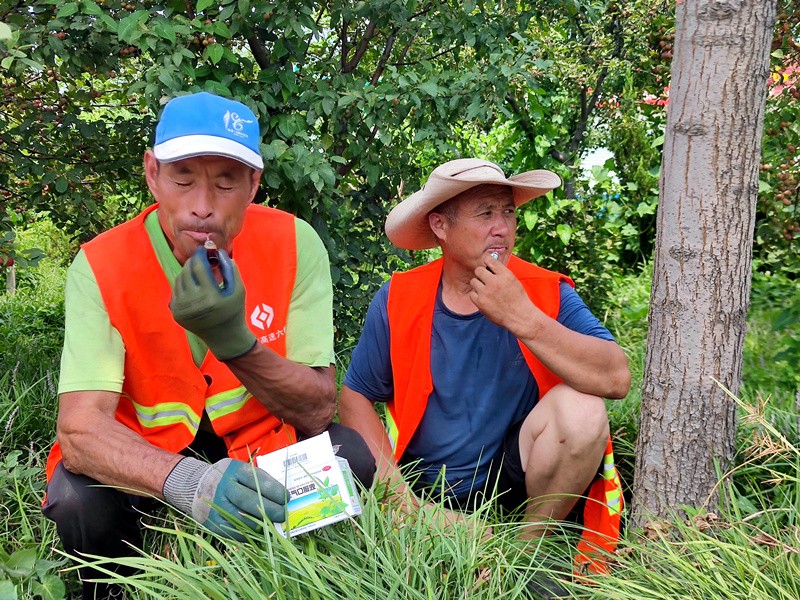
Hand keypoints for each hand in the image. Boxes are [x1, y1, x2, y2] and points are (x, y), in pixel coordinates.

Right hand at [164, 457, 286, 540]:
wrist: (196, 485)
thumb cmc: (228, 478)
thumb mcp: (241, 471)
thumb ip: (260, 481)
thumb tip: (282, 498)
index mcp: (234, 470)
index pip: (257, 480)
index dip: (274, 490)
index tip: (287, 497)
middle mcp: (223, 486)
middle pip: (250, 500)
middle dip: (270, 509)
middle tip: (283, 515)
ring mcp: (215, 505)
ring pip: (242, 518)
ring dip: (260, 523)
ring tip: (272, 524)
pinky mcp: (211, 521)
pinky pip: (233, 531)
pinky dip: (248, 533)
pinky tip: (258, 531)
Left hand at [169, 247, 256, 359]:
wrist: (224, 337)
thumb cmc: (234, 311)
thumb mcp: (239, 289)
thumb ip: (230, 269)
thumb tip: (218, 252)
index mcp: (210, 296)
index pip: (199, 268)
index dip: (201, 255)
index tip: (204, 250)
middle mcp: (193, 302)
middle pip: (187, 272)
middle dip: (193, 262)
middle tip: (200, 258)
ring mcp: (182, 308)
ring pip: (179, 280)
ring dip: (187, 272)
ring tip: (197, 271)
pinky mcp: (176, 312)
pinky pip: (175, 290)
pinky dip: (183, 284)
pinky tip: (192, 284)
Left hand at [469, 256, 539, 338]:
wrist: (520, 317)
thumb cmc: (518, 298)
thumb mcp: (513, 280)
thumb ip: (501, 272)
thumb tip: (489, 262)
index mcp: (505, 275)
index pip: (489, 260)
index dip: (486, 261)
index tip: (486, 264)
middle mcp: (495, 282)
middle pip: (478, 270)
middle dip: (481, 273)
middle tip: (485, 279)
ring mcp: (486, 293)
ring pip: (473, 281)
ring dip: (478, 285)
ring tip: (486, 290)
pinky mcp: (481, 303)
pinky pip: (472, 294)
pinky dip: (477, 296)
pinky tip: (484, 298)